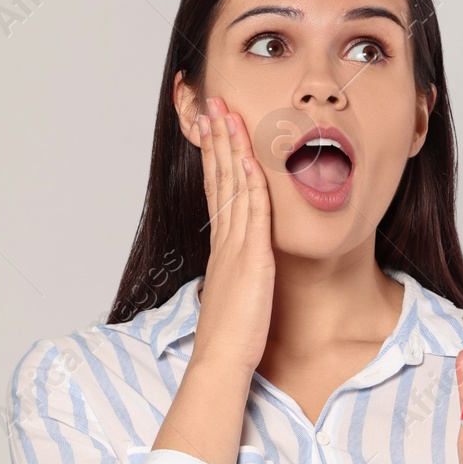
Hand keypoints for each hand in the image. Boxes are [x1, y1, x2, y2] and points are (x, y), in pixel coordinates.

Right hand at [191, 96, 274, 369]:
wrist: (222, 360)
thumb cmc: (233, 335)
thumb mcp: (237, 292)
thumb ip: (239, 271)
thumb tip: (242, 263)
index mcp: (223, 247)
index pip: (217, 191)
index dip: (215, 157)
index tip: (213, 128)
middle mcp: (225, 240)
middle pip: (218, 179)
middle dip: (216, 139)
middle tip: (211, 103)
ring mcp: (236, 247)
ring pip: (231, 186)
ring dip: (229, 147)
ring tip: (224, 113)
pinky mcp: (250, 259)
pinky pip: (250, 213)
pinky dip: (248, 183)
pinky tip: (246, 158)